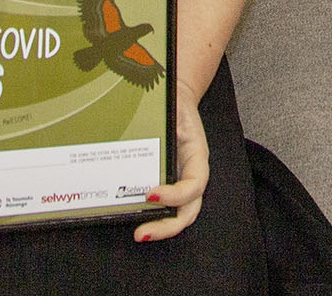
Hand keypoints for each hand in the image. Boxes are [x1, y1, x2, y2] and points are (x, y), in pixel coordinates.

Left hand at [135, 81, 211, 241]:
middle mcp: (191, 173)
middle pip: (188, 210)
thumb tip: (155, 123)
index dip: (175, 195)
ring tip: (139, 233)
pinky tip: (133, 216)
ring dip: (161, 227)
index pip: (194, 184)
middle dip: (168, 226)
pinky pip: (165, 206)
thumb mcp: (174, 107)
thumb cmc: (175, 103)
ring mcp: (180, 180)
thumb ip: (168, 116)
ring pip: (179, 214)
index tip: (150, 193)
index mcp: (197, 156)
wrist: (176, 98)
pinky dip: (153, 216)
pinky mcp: (167, 182)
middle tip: (142, 232)